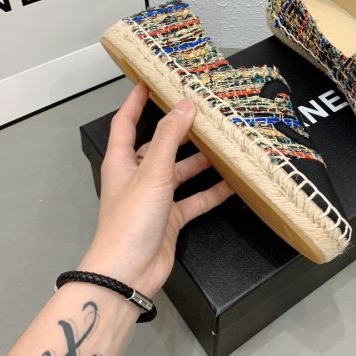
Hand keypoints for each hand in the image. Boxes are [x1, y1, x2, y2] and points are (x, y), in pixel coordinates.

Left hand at [78, 83, 233, 296]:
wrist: (128, 274)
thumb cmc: (130, 220)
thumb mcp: (152, 173)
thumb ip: (169, 138)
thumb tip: (185, 105)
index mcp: (123, 161)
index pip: (126, 122)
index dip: (135, 101)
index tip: (150, 82)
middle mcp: (138, 176)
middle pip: (160, 145)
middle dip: (180, 130)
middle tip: (204, 112)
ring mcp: (155, 198)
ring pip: (181, 172)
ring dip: (201, 161)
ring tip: (225, 144)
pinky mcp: (170, 218)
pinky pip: (194, 199)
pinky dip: (211, 192)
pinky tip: (232, 183)